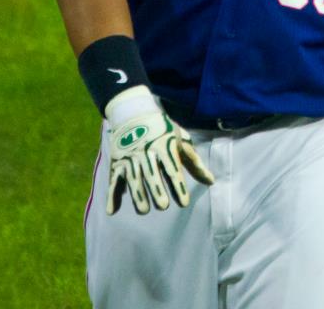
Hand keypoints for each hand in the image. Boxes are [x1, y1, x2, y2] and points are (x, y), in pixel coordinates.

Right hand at [105, 86, 214, 214]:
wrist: (134, 112)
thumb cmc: (162, 130)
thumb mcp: (179, 139)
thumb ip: (193, 161)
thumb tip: (210, 181)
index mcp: (164, 145)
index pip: (172, 168)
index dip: (178, 185)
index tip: (184, 202)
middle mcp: (146, 151)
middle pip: (151, 172)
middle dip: (157, 189)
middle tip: (163, 205)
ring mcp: (129, 156)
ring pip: (133, 177)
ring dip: (137, 194)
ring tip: (144, 209)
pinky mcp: (116, 161)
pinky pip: (114, 179)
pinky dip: (112, 195)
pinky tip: (113, 211)